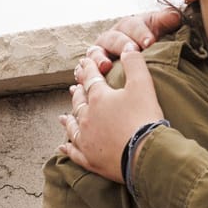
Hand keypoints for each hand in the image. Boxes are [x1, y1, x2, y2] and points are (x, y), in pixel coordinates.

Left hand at [59, 39, 162, 183]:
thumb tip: (129, 48)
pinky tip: (62, 147)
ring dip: (68, 120)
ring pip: (73, 126)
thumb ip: (135, 63)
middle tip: (74, 88)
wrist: (145, 154)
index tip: (83, 62)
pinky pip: (74, 152)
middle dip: (77, 93)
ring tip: (62, 117)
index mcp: (99, 98)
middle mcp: (87, 118)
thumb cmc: (144, 118)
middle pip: (79, 102)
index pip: (90, 78)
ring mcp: (86, 140)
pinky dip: (68, 148)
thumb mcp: (143, 84)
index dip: (87, 68)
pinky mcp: (89, 159)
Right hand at [79, 6, 183, 76]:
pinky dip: (82, 74)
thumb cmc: (151, 43)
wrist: (141, 59)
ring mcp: (100, 52)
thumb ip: (167, 21)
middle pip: (113, 38)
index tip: (150, 42)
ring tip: (106, 66)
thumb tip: (174, 16)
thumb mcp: (160, 29)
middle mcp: (111, 37)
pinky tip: (83, 80)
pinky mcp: (91, 69)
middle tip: (132, 51)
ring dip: (99, 59)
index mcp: (128, 26)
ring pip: (95, 53)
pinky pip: (83, 70)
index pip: (133, 26)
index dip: (140, 33)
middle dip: (122, 44)